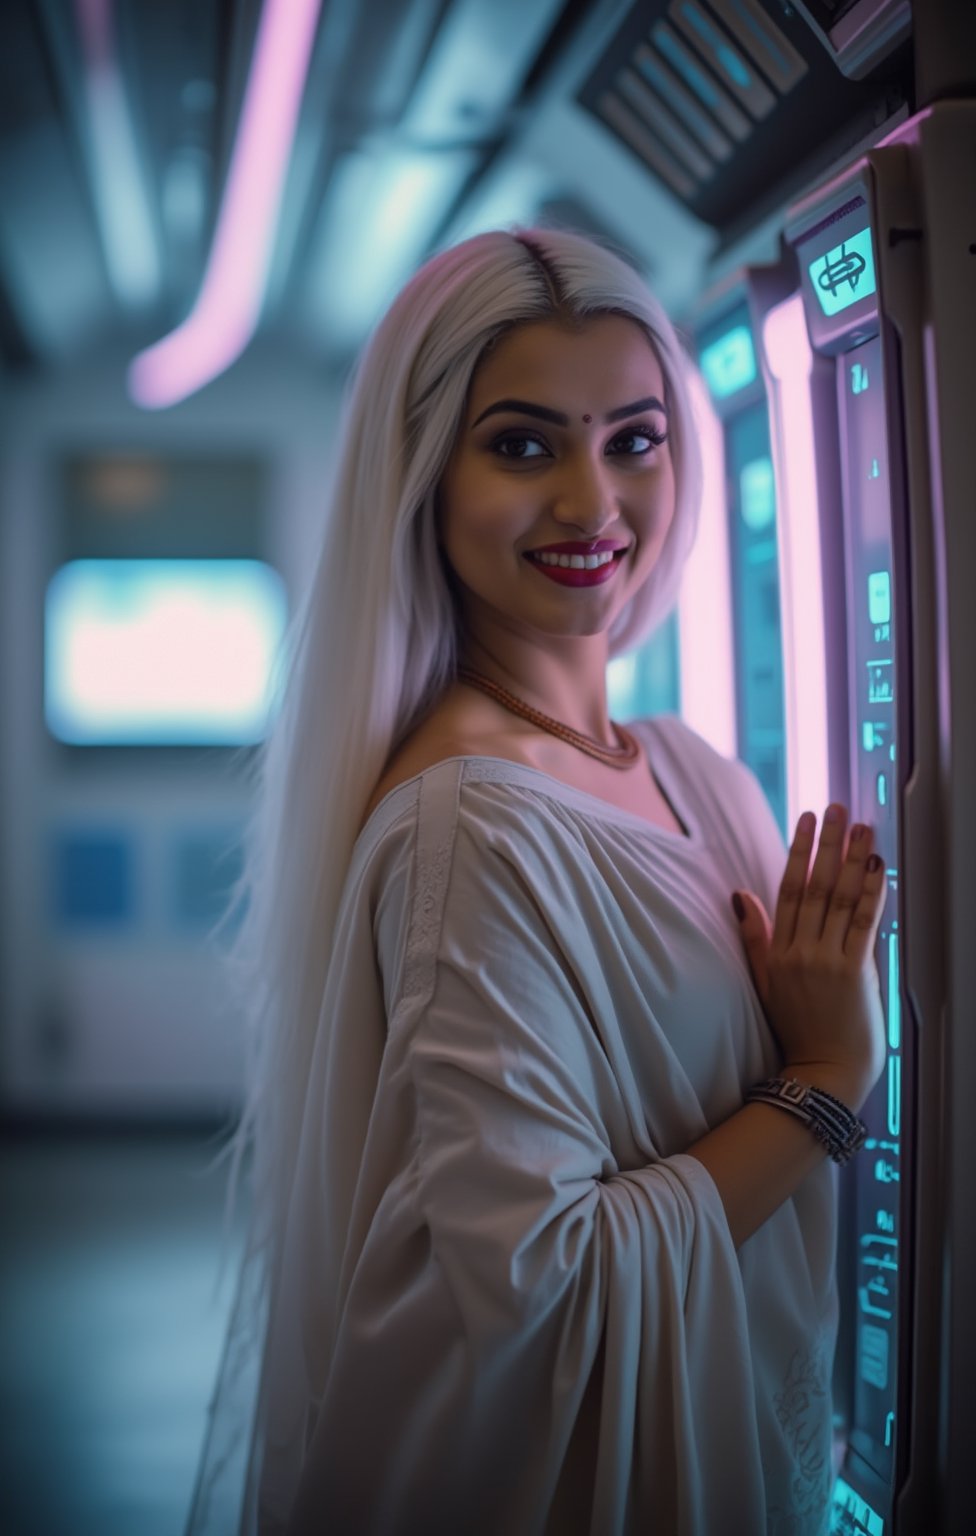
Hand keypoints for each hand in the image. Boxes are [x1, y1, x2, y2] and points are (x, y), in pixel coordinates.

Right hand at [732, 805, 887, 1110]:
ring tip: (862, 827)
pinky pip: (863, 923)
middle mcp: (800, 951)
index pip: (788, 890)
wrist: (822, 1071)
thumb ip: (754, 937)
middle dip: (827, 844)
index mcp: (779, 952)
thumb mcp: (764, 982)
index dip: (799, 851)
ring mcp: (826, 961)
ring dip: (851, 858)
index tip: (807, 820)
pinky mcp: (853, 973)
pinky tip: (876, 866)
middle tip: (837, 808)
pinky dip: (871, 892)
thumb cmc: (797, 1029)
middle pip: (814, 886)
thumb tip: (740, 894)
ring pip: (838, 899)